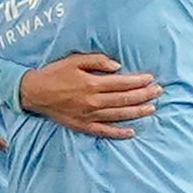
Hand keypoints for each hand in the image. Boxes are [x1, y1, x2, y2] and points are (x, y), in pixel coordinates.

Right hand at [18, 53, 160, 138]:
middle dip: (144, 95)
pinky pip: (104, 131)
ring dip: (137, 112)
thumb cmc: (55, 73)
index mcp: (92, 83)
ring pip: (118, 115)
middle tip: (158, 92)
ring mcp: (89, 116)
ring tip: (152, 108)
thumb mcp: (74, 60)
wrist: (34, 92)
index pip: (122, 83)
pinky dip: (119, 132)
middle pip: (124, 99)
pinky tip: (132, 132)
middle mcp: (93, 101)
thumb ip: (97, 61)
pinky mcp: (83, 126)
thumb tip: (118, 66)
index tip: (151, 79)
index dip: (139, 81)